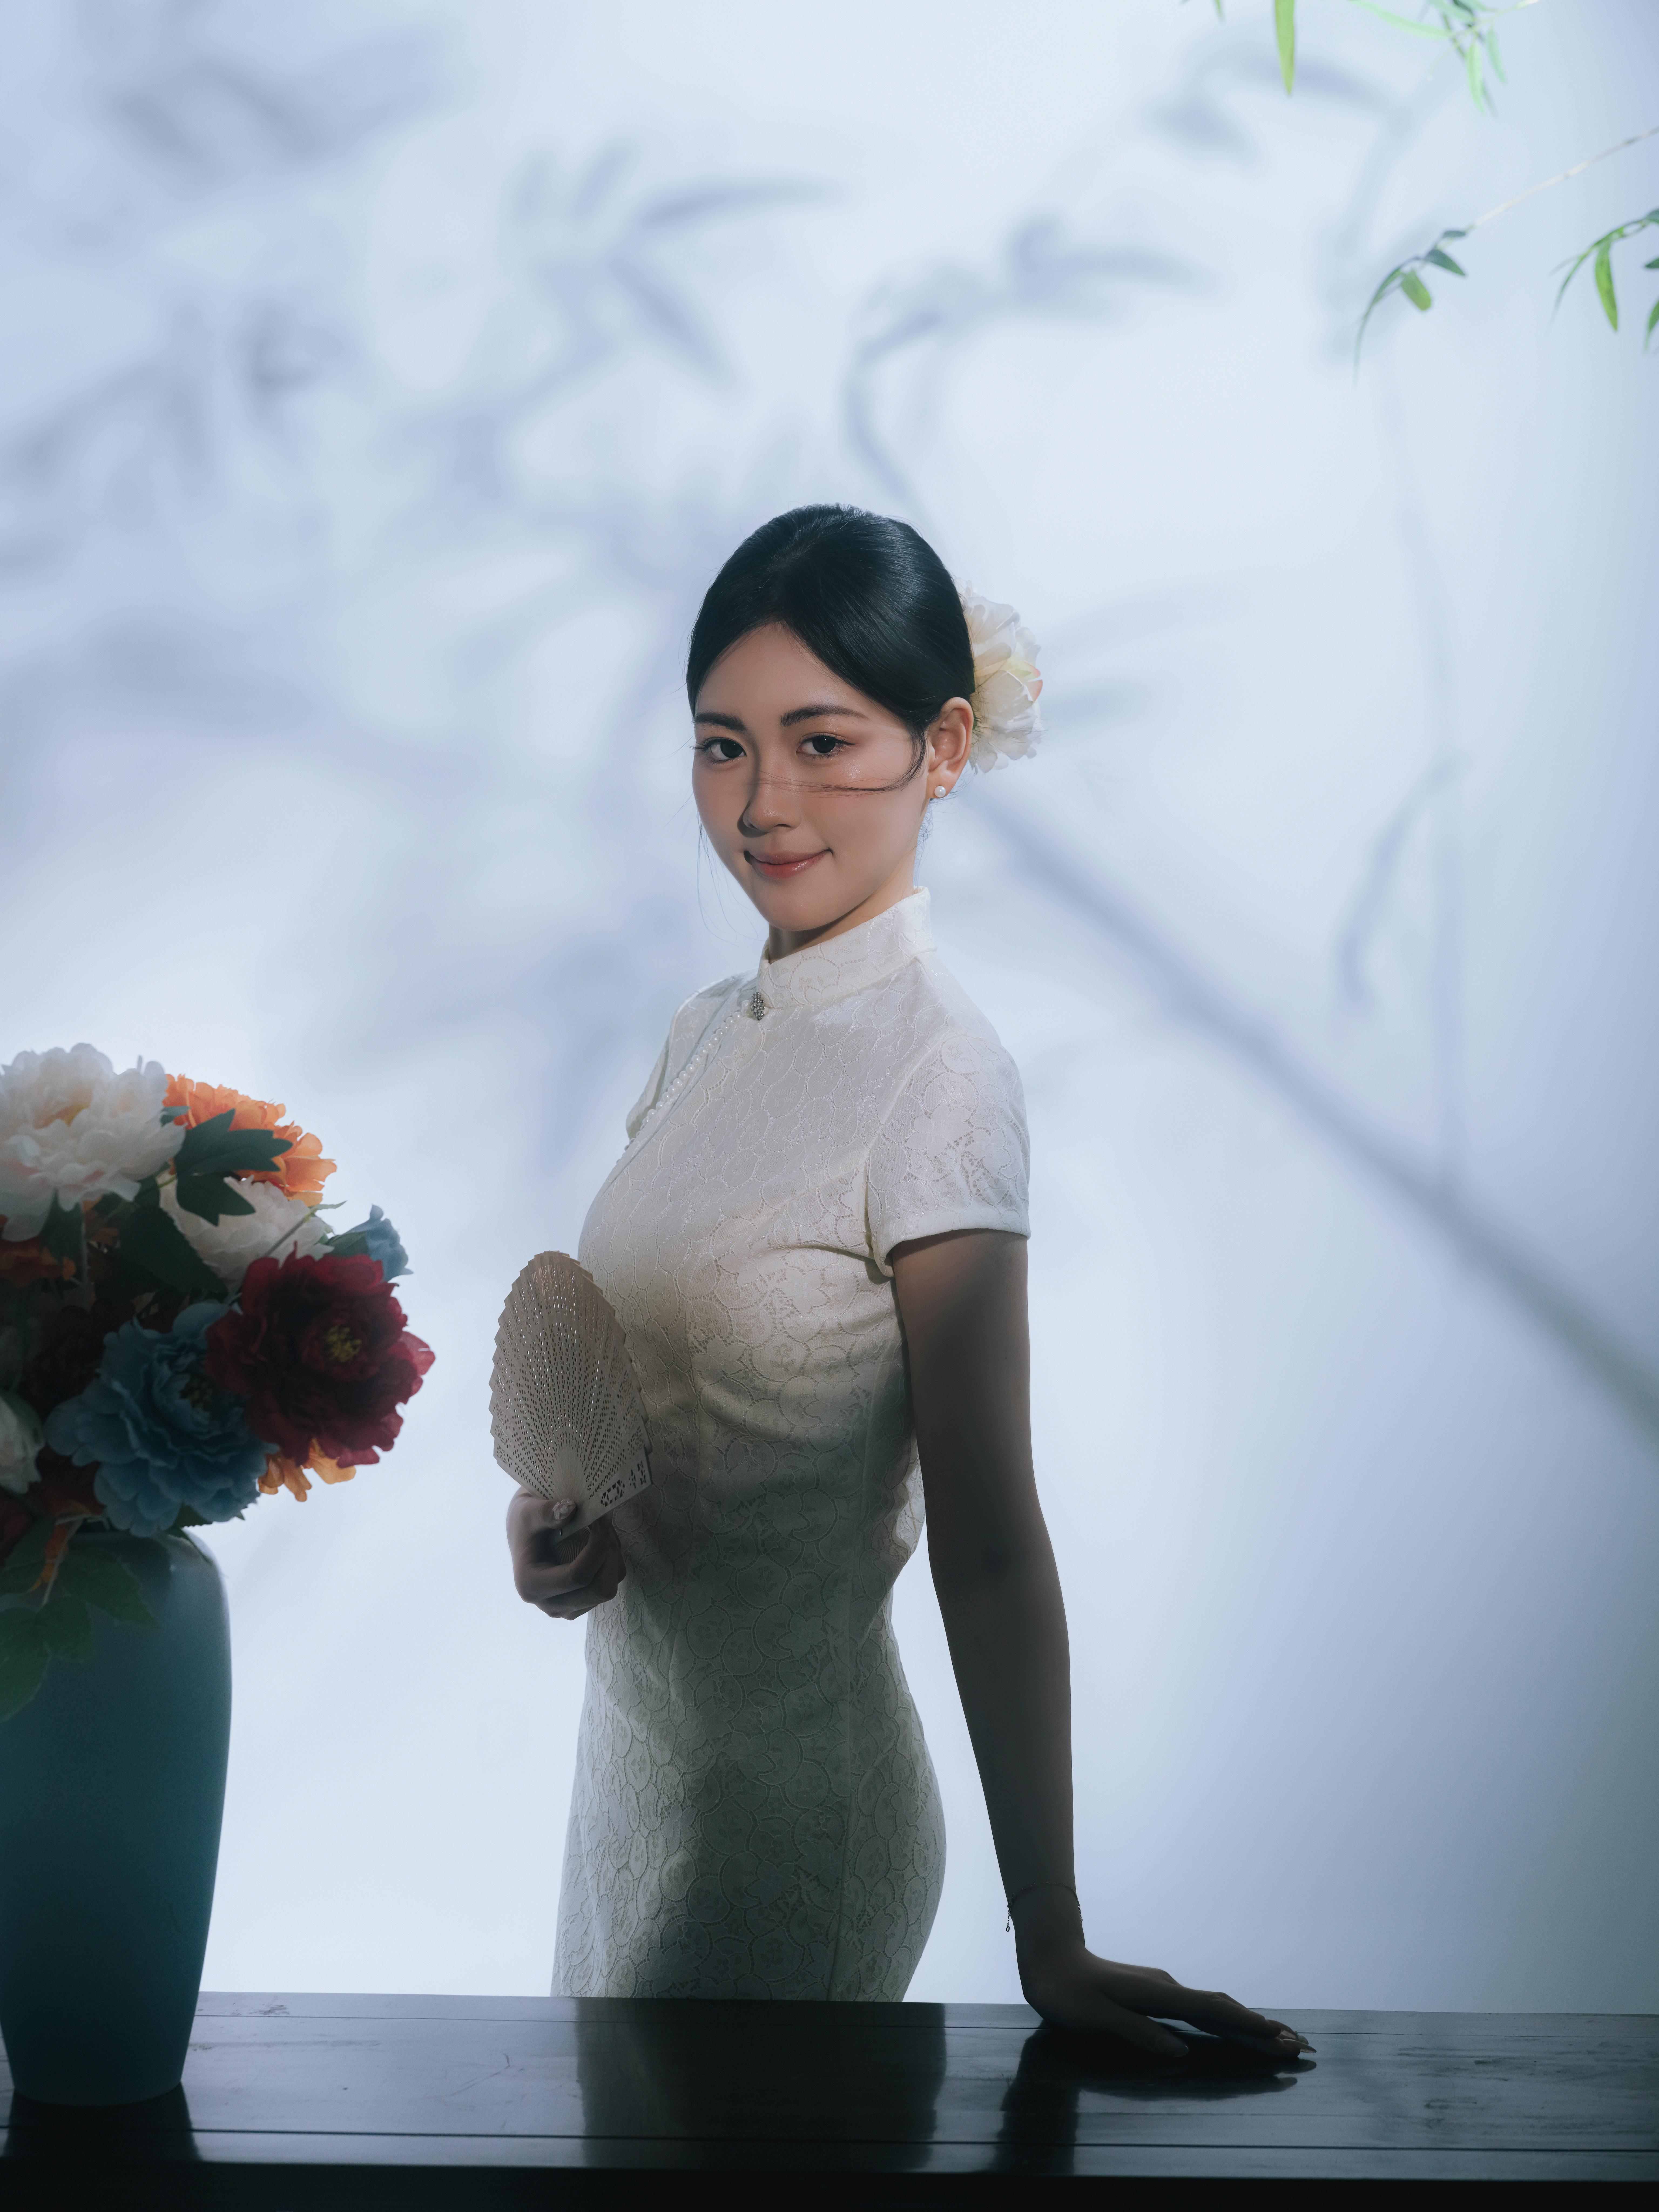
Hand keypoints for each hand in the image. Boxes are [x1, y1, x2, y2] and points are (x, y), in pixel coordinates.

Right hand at [506, 1492, 624, 1620]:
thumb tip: (570, 1511)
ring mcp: (568, 1608)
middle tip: (604, 1523)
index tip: (601, 1518)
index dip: (598, 1547)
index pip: (578, 1576)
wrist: (526, 1535)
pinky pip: (610, 1584)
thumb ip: (546, 1512)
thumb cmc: (527, 1523)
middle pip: (600, 1589)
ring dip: (612, 1555)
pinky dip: (612, 1562)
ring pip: (609, 1587)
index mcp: (532, 1586)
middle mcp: (550, 1605)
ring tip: (600, 1529)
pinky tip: (599, 1542)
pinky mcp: (581, 1604)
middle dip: (609, 1553)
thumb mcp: (529, 1511)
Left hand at [1013, 1887, 1312, 2062]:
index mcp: (1157, 1994)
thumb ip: (1137, 2033)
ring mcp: (1163, 1988)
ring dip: (1247, 2023)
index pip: (1212, 2011)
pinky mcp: (1157, 1993)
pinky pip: (1200, 2008)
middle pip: (1223, 2009)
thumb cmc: (1067, 1992)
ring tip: (1280, 2038)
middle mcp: (1167, 1987)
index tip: (1280, 2038)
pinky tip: (1236, 2027)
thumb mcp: (1095, 2017)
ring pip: (1215, 2007)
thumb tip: (1178, 2052)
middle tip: (1300, 2046)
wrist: (1050, 1958)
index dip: (1247, 2027)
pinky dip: (1225, 2018)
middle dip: (1261, 2029)